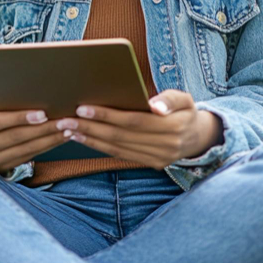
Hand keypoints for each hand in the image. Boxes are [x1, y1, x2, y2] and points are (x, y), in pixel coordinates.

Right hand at [0, 97, 73, 174]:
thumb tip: (13, 94)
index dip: (19, 117)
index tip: (42, 114)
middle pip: (14, 136)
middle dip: (41, 128)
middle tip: (63, 121)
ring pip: (25, 149)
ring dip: (49, 139)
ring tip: (67, 129)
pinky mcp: (4, 167)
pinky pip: (30, 156)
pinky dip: (47, 146)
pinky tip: (60, 138)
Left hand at [61, 90, 223, 170]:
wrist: (198, 137)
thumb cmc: (185, 111)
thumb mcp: (184, 99)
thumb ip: (169, 99)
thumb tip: (154, 105)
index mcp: (173, 127)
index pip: (133, 120)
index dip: (106, 114)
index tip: (82, 107)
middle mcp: (165, 146)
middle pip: (120, 136)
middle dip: (89, 127)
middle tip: (64, 119)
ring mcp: (158, 158)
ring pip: (117, 148)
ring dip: (89, 139)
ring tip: (67, 129)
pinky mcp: (151, 164)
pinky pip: (120, 155)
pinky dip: (98, 147)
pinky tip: (82, 138)